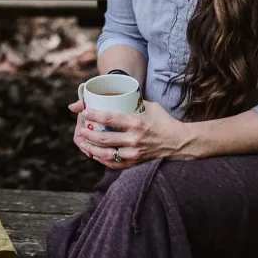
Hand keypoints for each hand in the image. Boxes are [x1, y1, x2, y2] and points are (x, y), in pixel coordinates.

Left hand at [73, 101, 189, 168]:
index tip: (85, 112)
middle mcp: (134, 139)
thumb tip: (113, 94)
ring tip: (83, 143)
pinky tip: (94, 154)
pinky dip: (102, 160)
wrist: (177, 142)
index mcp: (136, 122)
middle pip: (105, 139)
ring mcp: (134, 153)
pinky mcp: (135, 162)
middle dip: (88, 135)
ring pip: (107, 154)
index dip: (94, 115)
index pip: (110, 118)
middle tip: (80, 130)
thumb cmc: (162, 120)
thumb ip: (132, 101)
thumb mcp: (149, 106)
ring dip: (91, 149)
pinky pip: (114, 163)